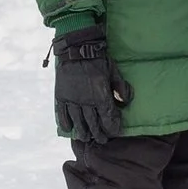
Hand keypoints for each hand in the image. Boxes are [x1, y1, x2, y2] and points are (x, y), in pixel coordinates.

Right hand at [52, 27, 131, 142]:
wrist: (76, 48)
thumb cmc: (98, 59)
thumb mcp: (114, 71)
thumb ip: (120, 87)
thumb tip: (126, 101)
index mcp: (101, 96)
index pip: (108, 117)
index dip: (112, 127)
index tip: (114, 132)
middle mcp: (86, 102)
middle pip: (93, 123)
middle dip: (99, 133)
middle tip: (102, 140)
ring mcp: (72, 100)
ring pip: (78, 121)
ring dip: (83, 131)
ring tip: (86, 137)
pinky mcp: (61, 96)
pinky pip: (62, 113)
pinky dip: (65, 122)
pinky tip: (68, 129)